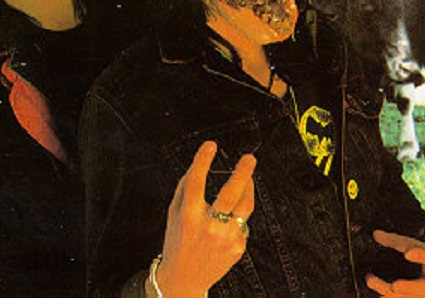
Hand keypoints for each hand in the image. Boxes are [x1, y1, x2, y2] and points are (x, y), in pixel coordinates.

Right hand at [155, 141, 255, 297]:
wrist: (184, 279)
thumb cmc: (178, 239)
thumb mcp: (174, 213)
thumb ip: (185, 187)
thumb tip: (200, 162)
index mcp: (188, 216)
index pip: (196, 181)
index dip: (203, 160)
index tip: (211, 145)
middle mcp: (209, 227)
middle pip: (231, 193)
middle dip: (243, 172)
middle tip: (249, 158)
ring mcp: (226, 238)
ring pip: (245, 205)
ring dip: (249, 187)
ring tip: (248, 177)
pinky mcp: (238, 247)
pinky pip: (242, 221)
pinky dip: (238, 213)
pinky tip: (230, 216)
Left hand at [366, 230, 424, 296]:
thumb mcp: (418, 246)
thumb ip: (396, 241)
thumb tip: (376, 234)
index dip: (419, 255)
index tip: (408, 253)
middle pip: (422, 287)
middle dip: (407, 287)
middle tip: (394, 286)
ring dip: (388, 293)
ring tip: (370, 280)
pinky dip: (387, 297)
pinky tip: (376, 294)